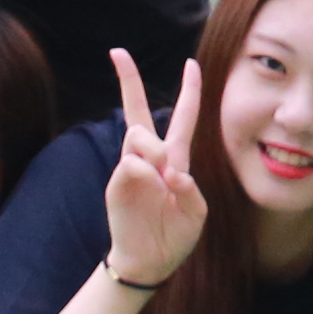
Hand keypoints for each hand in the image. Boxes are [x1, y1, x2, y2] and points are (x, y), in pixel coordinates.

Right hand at [102, 49, 208, 285]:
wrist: (149, 261)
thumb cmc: (174, 235)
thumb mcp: (196, 214)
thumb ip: (190, 191)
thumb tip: (171, 173)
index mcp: (175, 160)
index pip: (182, 118)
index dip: (189, 91)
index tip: (190, 62)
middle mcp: (151, 159)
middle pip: (138, 111)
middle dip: (129, 80)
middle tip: (118, 52)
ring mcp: (131, 168)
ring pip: (138, 135)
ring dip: (152, 147)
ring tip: (161, 174)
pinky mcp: (116, 183)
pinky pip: (129, 163)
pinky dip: (143, 173)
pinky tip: (151, 187)